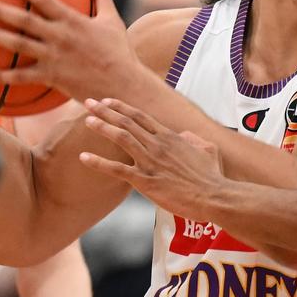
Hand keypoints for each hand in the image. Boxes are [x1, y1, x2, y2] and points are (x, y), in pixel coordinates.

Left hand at [0, 0, 140, 99]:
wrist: (123, 84)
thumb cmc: (120, 52)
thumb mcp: (113, 21)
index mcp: (73, 20)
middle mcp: (60, 36)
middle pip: (24, 20)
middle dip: (0, 10)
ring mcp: (54, 57)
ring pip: (18, 45)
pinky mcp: (52, 77)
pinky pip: (22, 77)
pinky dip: (2, 77)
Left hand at [78, 97, 225, 218]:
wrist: (213, 196)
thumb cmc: (212, 176)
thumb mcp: (208, 149)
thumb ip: (193, 138)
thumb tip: (183, 135)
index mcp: (170, 137)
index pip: (141, 116)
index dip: (122, 107)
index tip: (107, 101)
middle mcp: (157, 144)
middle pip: (127, 122)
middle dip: (105, 110)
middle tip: (88, 103)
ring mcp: (150, 162)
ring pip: (121, 138)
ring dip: (102, 127)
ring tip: (86, 120)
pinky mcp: (145, 180)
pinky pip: (117, 169)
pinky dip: (98, 162)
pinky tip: (83, 157)